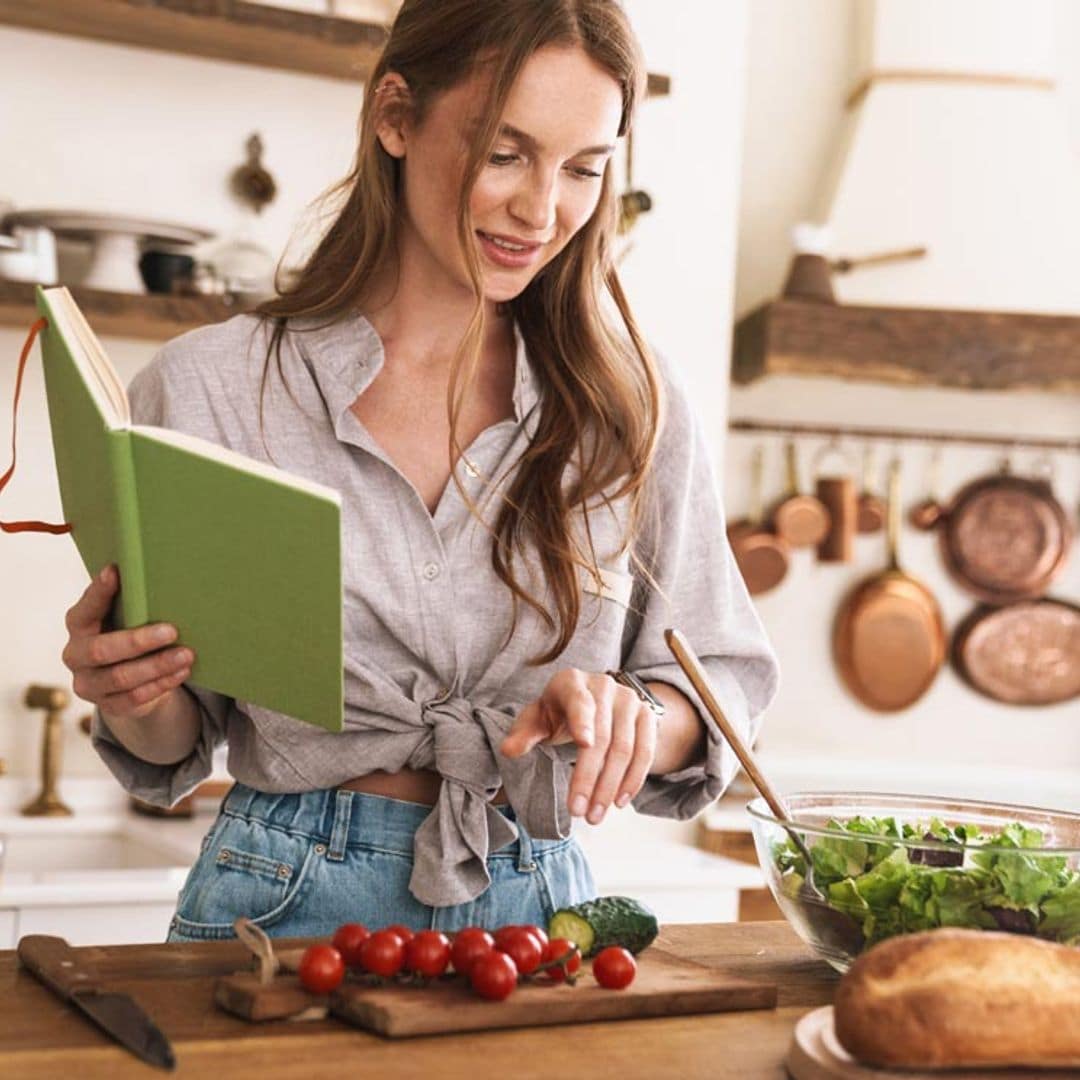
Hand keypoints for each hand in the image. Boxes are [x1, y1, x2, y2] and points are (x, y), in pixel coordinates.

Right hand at [61, 564, 194, 720]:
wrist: (130, 679)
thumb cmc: (130, 633)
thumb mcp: (127, 617)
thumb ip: (133, 603)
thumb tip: (164, 580)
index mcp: (79, 626)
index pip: (85, 609)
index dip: (99, 592)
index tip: (116, 571)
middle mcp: (76, 656)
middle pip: (102, 650)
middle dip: (139, 641)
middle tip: (172, 630)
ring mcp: (89, 684)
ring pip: (122, 678)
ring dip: (158, 665)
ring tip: (187, 654)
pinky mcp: (108, 705)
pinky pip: (135, 698)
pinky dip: (161, 684)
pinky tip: (182, 672)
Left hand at [500, 669, 658, 824]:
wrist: (593, 698)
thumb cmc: (557, 711)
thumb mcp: (536, 718)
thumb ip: (523, 734)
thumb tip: (508, 750)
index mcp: (572, 682)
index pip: (579, 702)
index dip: (582, 722)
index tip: (584, 743)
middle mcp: (605, 686)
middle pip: (602, 737)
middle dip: (590, 778)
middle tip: (578, 811)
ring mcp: (629, 700)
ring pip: (625, 748)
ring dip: (611, 786)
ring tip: (595, 815)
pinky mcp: (647, 715)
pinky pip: (645, 752)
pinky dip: (633, 780)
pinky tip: (619, 802)